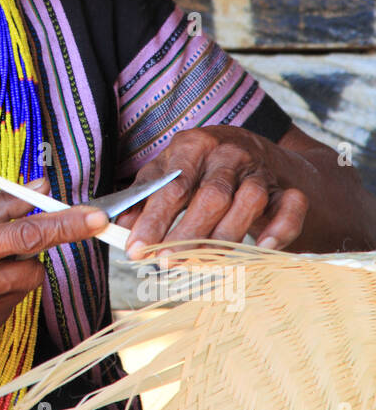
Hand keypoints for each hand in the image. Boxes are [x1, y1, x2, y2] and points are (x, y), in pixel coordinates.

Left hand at [115, 125, 309, 258]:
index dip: (153, 220)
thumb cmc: (204, 168)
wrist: (261, 153)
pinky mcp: (288, 188)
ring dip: (226, 237)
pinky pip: (291, 207)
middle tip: (168, 263)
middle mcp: (229, 152)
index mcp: (193, 145)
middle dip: (188, 233)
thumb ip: (145, 196)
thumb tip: (118, 227)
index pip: (172, 185)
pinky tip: (263, 249)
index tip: (137, 250)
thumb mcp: (171, 171)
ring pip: (249, 202)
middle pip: (211, 196)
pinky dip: (280, 229)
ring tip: (204, 264)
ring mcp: (261, 169)